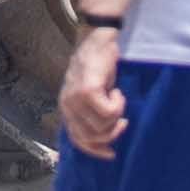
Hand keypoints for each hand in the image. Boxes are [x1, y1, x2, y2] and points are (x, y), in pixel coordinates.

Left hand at [56, 25, 127, 159]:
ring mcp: (76, 99)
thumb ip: (92, 111)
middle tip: (122, 120)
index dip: (95, 150)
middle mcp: (68, 105)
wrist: (98, 38)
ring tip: (118, 98)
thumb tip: (104, 135)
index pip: (78, 140)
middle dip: (111, 134)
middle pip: (91, 137)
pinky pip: (109, 113)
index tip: (111, 153)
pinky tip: (117, 91)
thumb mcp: (92, 91)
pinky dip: (118, 105)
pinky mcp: (88, 91)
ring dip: (116, 116)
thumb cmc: (98, 63)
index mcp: (67, 107)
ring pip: (102, 126)